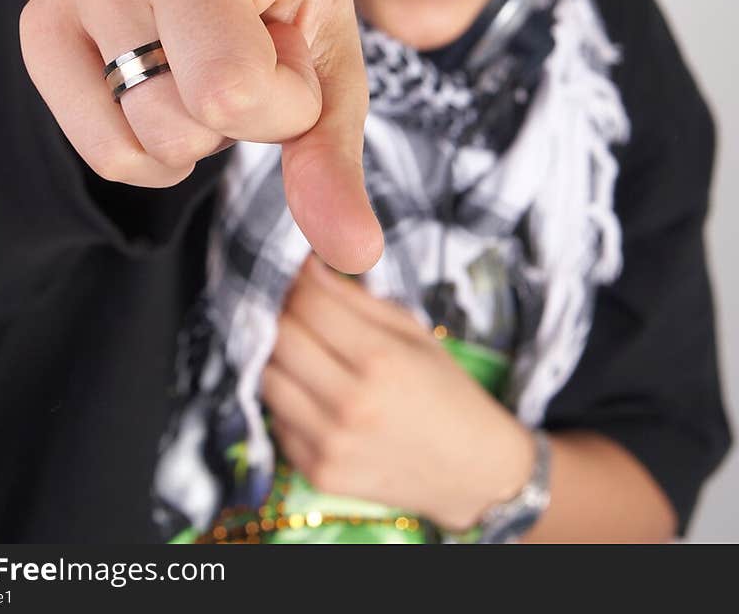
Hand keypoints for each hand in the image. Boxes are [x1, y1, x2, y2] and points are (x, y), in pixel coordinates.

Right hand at [20, 0, 382, 272]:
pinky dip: (153, 158)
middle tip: (259, 64)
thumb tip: (356, 254)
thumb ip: (335, 151)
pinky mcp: (39, 20)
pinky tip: (162, 95)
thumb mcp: (322, 58)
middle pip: (228, 93)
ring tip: (203, 65)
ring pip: (166, 131)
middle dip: (261, 114)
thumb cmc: (268, 1)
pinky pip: (111, 154)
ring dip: (204, 134)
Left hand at [261, 255, 534, 530]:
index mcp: (381, 359)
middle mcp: (351, 403)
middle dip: (280, 315)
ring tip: (299, 350)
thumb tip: (306, 265)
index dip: (297, 282)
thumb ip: (353, 298)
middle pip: (279, 339)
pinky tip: (311, 393)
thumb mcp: (410, 331)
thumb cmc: (444, 389)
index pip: (309, 304)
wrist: (471, 470)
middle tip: (291, 308)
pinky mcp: (320, 474)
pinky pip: (276, 422)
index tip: (298, 275)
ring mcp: (332, 444)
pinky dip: (285, 401)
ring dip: (276, 357)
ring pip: (267, 380)